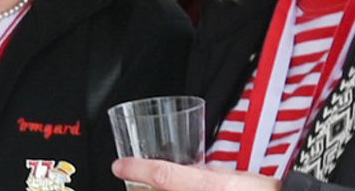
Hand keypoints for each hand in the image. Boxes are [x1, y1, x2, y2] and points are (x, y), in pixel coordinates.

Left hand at [112, 158, 280, 190]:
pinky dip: (171, 190)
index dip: (137, 169)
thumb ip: (208, 175)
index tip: (119, 165)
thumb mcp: (235, 177)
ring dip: (153, 190)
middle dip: (141, 188)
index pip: (165, 176)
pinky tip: (165, 189)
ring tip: (143, 183)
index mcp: (210, 186)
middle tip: (130, 177)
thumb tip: (188, 170)